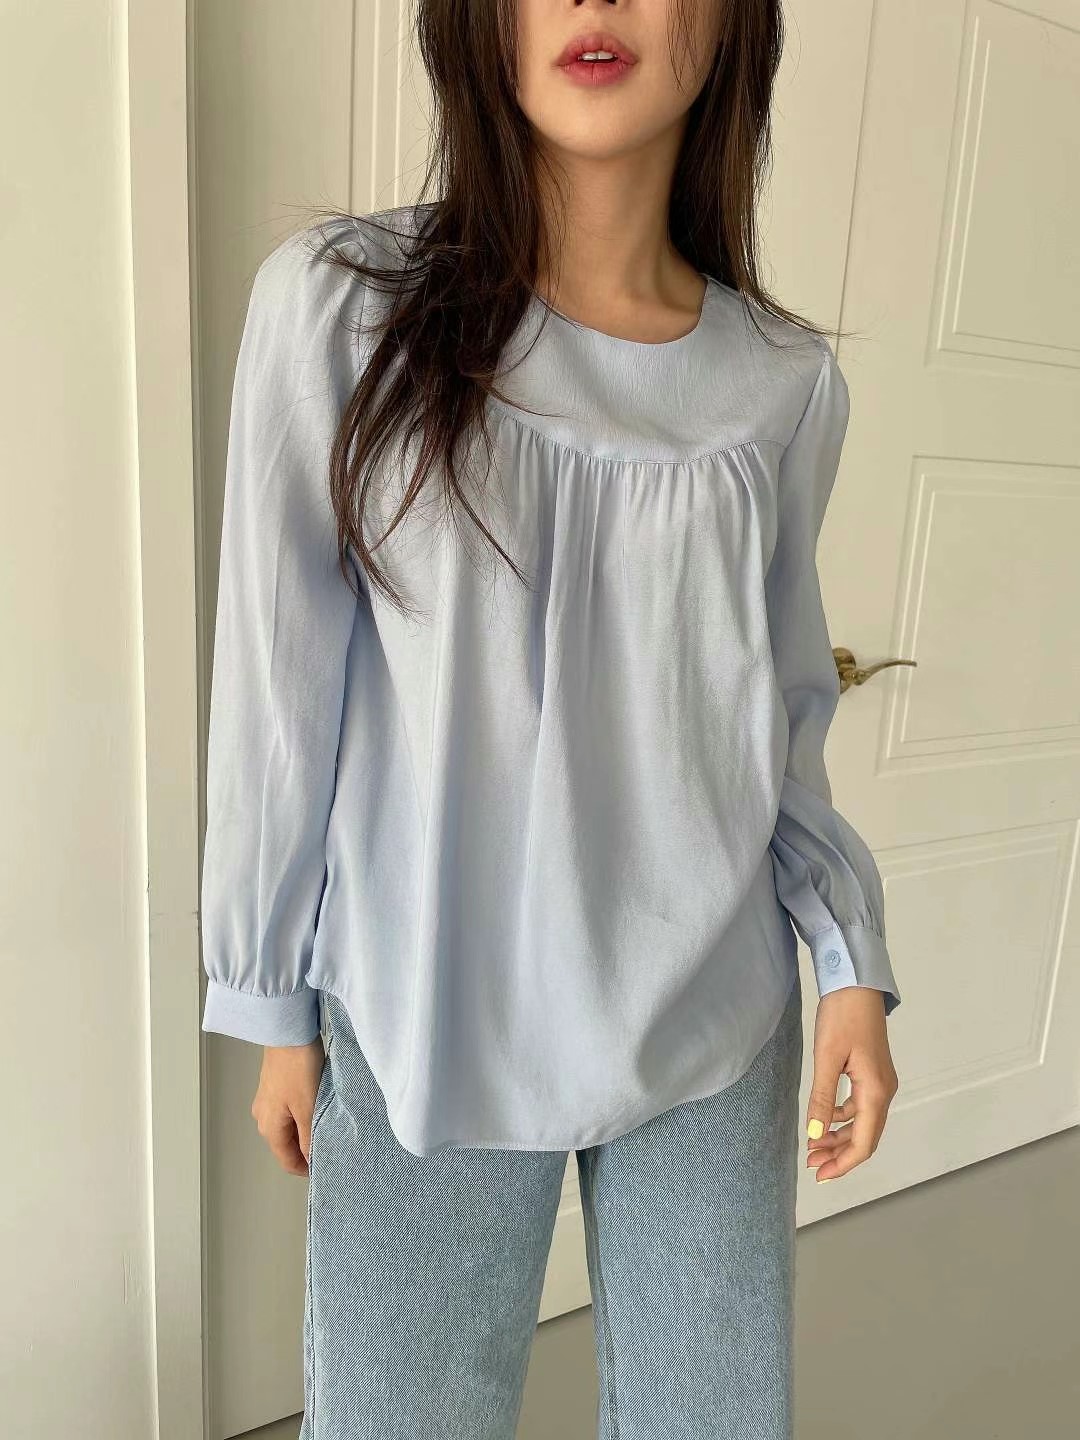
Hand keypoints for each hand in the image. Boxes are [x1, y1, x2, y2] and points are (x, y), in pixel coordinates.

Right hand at [250, 1038, 326, 1175]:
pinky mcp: (273, 1087)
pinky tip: (316, 1107)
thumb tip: (311, 1161)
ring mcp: (267, 1101)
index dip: (305, 1169)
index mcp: (269, 1127)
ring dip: (304, 1131)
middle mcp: (263, 1117)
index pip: (286, 1161)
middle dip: (305, 1150)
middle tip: (330, 1147)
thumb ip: (308, 1138)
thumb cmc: (297, 1069)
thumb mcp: (307, 1108)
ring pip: (287, 1127)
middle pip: (285, 1145)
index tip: (325, 1168)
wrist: (287, 1032)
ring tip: (326, 1127)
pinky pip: (287, 1111)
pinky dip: (301, 1116)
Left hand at [805, 987, 897, 1183]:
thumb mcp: (827, 1057)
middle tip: (812, 1164)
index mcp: (876, 1091)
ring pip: (863, 1123)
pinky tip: (825, 1118)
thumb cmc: (842, 1015)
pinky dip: (843, 1118)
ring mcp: (880, 1082)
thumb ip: (823, 1098)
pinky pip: (860, 1106)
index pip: (864, 1142)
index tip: (820, 1174)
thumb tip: (816, 1135)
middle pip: (866, 1137)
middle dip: (840, 1154)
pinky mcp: (872, 1072)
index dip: (844, 1163)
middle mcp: (884, 1090)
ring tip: (814, 1146)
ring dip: (840, 1137)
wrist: (856, 983)